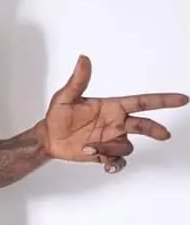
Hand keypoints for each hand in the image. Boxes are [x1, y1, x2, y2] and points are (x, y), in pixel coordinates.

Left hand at [44, 55, 188, 173]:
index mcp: (111, 107)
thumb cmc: (58, 115)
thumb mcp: (65, 97)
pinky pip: (118, 162)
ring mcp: (112, 139)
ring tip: (88, 146)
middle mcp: (115, 123)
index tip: (182, 99)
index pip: (141, 102)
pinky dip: (113, 165)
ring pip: (126, 147)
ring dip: (109, 149)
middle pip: (143, 125)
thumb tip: (83, 58)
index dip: (162, 100)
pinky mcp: (105, 154)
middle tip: (163, 134)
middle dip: (154, 129)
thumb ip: (77, 80)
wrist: (49, 137)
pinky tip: (104, 165)